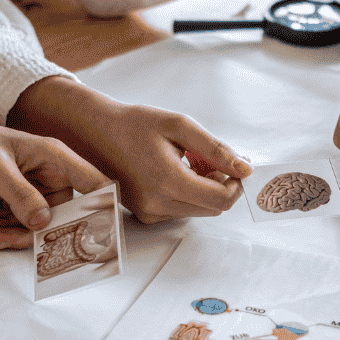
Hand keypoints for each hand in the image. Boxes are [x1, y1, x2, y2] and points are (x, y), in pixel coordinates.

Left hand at [0, 83, 110, 249]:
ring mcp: (28, 189)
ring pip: (32, 225)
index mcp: (53, 157)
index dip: (102, 209)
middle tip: (3, 240)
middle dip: (31, 233)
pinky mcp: (10, 200)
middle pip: (58, 216)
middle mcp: (45, 175)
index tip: (102, 237)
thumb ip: (20, 194)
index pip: (92, 184)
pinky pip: (12, 224)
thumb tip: (43, 222)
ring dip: (6, 232)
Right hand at [8, 76, 249, 226]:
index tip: (233, 164)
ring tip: (187, 160)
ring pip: (199, 210)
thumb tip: (245, 168)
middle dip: (220, 184)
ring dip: (204, 188)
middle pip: (213, 208)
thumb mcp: (180, 126)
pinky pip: (182, 210)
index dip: (235, 184)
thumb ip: (216, 149)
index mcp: (167, 181)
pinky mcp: (145, 215)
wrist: (94, 133)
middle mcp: (158, 204)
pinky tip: (174, 170)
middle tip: (207, 157)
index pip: (221, 200)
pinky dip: (188, 193)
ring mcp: (150, 213)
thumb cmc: (135, 124)